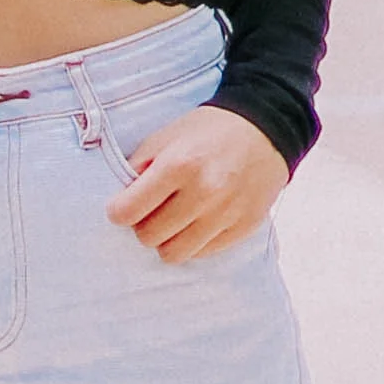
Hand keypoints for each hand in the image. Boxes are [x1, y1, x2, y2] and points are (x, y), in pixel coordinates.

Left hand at [103, 103, 287, 261]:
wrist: (265, 130)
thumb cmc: (209, 131)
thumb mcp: (166, 137)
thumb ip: (138, 167)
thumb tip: (121, 200)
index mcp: (178, 165)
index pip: (127, 212)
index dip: (119, 211)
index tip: (123, 206)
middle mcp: (203, 193)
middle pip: (148, 237)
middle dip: (144, 225)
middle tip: (153, 210)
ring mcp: (226, 213)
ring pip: (174, 254)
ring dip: (168, 239)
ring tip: (174, 220)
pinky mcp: (243, 226)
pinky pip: (203, 253)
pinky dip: (194, 241)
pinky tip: (198, 220)